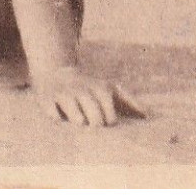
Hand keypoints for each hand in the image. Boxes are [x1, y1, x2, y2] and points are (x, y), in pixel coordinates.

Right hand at [32, 66, 146, 127]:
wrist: (57, 71)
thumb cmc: (89, 87)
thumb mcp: (110, 88)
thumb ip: (130, 101)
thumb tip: (149, 115)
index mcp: (100, 89)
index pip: (109, 114)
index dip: (108, 120)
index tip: (105, 120)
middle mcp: (82, 90)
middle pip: (93, 117)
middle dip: (94, 123)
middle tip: (91, 122)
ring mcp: (64, 93)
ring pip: (74, 115)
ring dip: (77, 120)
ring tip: (78, 120)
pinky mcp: (46, 97)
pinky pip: (52, 114)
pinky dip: (55, 117)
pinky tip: (58, 116)